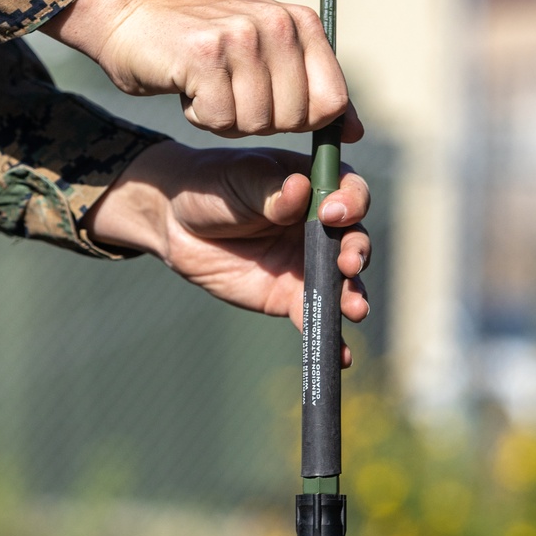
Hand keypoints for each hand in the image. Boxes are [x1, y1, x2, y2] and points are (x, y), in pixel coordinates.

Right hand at [43, 0, 362, 140]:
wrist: (131, 16)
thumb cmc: (202, 46)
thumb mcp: (267, 57)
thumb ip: (312, 90)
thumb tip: (355, 131)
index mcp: (301, 22)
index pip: (333, 101)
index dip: (303, 120)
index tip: (270, 105)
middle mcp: (277, 23)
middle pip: (295, 119)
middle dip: (258, 120)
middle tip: (229, 90)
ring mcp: (242, 36)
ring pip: (256, 122)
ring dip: (226, 118)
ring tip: (207, 84)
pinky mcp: (205, 54)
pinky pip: (219, 119)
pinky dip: (200, 115)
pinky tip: (188, 85)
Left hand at [81, 141, 369, 362]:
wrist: (177, 225)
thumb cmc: (213, 187)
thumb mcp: (239, 178)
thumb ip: (270, 190)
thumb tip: (298, 189)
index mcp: (315, 186)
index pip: (349, 192)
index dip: (351, 202)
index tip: (331, 213)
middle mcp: (321, 226)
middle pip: (354, 238)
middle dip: (357, 252)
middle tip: (348, 263)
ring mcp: (308, 263)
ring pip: (342, 281)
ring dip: (353, 295)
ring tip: (355, 308)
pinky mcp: (291, 297)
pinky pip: (315, 316)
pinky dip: (331, 338)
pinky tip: (341, 356)